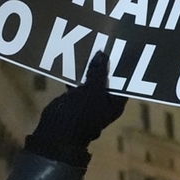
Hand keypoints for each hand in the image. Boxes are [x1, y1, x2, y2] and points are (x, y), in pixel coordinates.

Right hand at [24, 51, 126, 166]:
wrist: (55, 135)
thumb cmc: (78, 115)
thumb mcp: (91, 92)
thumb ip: (98, 73)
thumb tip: (103, 54)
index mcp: (115, 104)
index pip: (124, 81)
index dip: (122, 65)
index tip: (118, 48)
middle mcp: (105, 103)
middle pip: (107, 79)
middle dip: (103, 64)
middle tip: (100, 43)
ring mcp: (89, 103)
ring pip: (92, 81)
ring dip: (88, 69)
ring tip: (86, 49)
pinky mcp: (75, 102)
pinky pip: (78, 85)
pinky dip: (76, 76)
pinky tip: (72, 62)